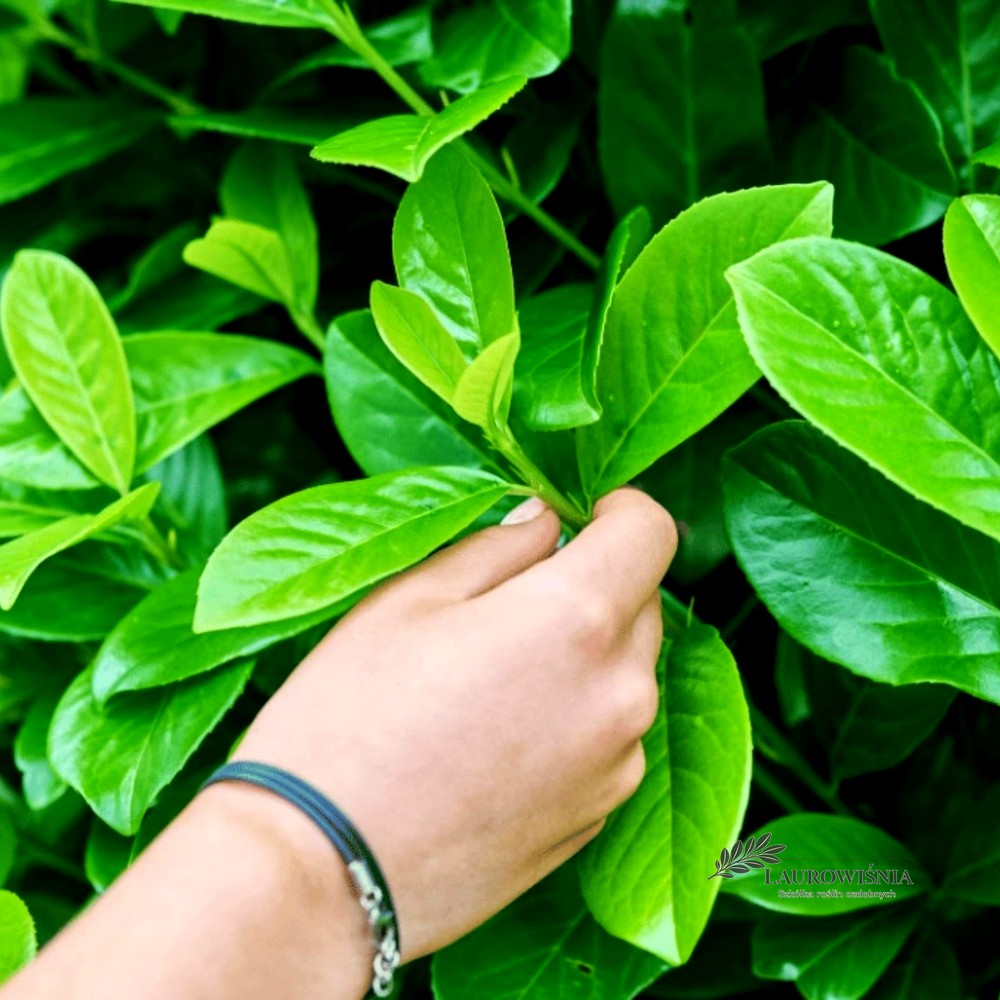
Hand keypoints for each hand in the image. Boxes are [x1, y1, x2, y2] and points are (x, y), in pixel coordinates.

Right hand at [222, 487, 676, 962]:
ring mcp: (618, 765)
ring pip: (627, 674)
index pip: (652, 531)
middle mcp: (621, 693)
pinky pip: (610, 738)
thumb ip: (496, 544)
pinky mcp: (599, 818)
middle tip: (511, 602)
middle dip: (594, 584)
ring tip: (495, 681)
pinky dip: (577, 717)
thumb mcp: (408, 599)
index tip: (583, 515)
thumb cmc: (348, 720)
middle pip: (642, 604)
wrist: (324, 875)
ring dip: (586, 655)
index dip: (620, 509)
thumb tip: (546, 519)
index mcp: (577, 618)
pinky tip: (500, 740)